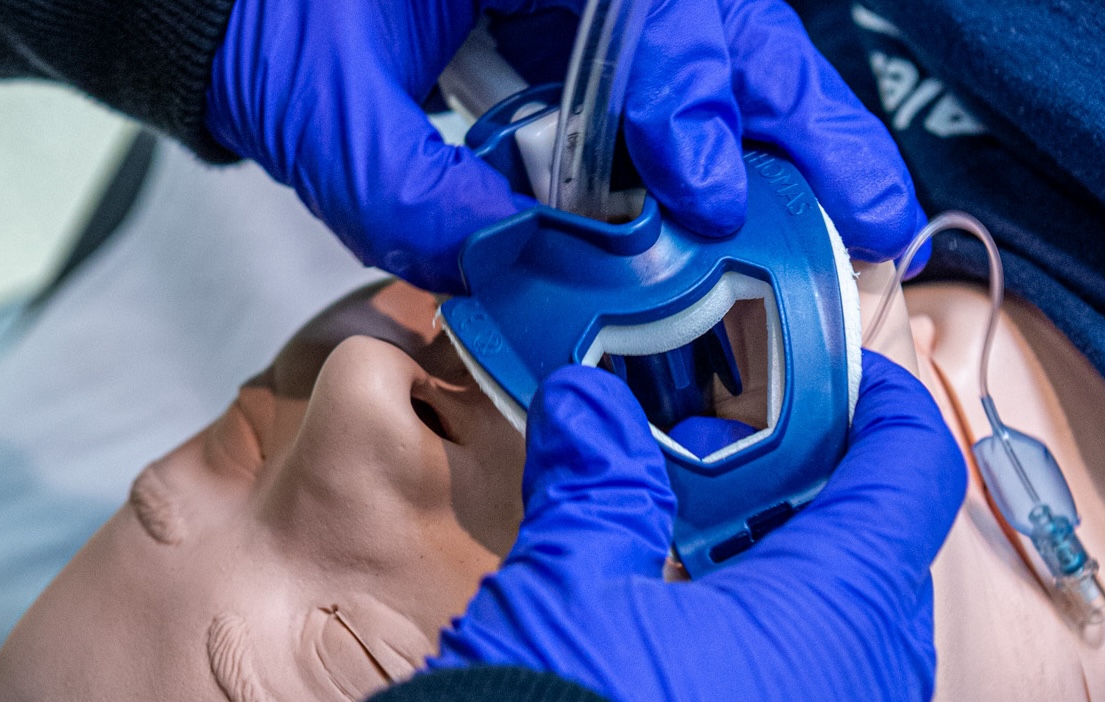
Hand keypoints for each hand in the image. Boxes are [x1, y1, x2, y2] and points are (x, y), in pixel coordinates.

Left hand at [203, 0, 928, 292]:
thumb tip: (518, 272)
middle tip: (873, 216)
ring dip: (785, 150)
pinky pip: (671, 103)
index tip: (698, 190)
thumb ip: (415, 194)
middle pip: (730, 31)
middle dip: (803, 125)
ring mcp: (585, 11)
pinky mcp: (579, 54)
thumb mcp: (329, 111)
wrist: (231, 5)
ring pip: (723, 62)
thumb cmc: (263, 17)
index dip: (691, 100)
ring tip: (853, 227)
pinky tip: (751, 228)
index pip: (656, 12)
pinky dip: (717, 165)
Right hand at [430, 351, 964, 701]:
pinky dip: (770, 694)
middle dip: (811, 507)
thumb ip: (593, 488)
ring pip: (843, 664)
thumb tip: (588, 410)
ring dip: (784, 606)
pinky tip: (678, 691)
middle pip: (875, 571)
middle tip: (724, 475)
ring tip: (685, 579)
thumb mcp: (562, 589)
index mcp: (832, 616)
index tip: (850, 379)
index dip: (888, 414)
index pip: (907, 478)